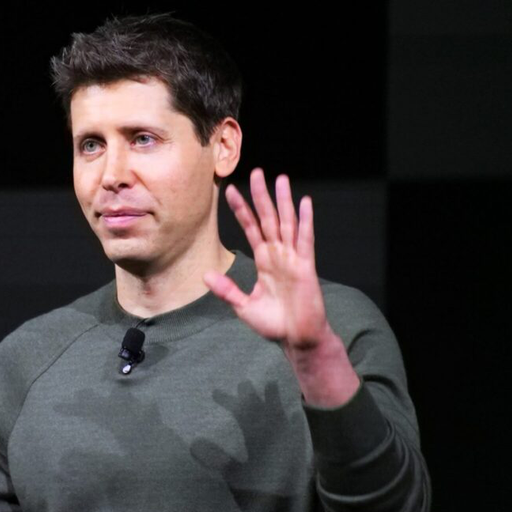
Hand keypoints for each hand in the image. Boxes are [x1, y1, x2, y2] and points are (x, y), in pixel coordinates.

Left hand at [204, 168, 329, 350]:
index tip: (230, 191)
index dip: (241, 209)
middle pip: (268, 218)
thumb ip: (227, 290)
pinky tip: (305, 202)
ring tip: (280, 179)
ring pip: (287, 223)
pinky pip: (305, 240)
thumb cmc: (274, 324)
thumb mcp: (243, 306)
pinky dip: (305, 221)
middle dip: (261, 196)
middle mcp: (278, 255)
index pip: (250, 228)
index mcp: (264, 261)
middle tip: (255, 172)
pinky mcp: (305, 267)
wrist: (297, 339)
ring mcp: (293, 258)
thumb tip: (205, 275)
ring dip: (284, 201)